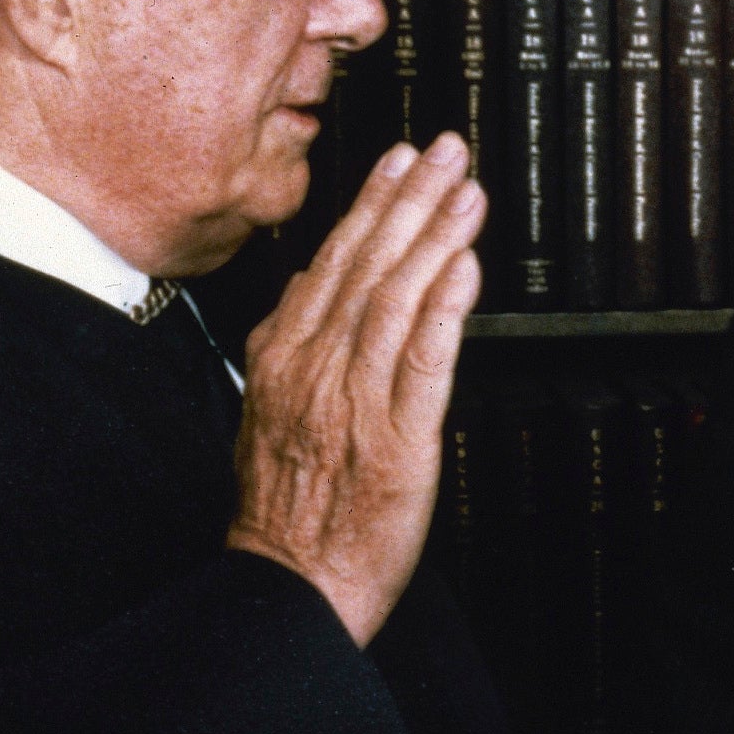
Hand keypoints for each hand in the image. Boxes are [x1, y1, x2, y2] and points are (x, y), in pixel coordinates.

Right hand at [227, 135, 484, 644]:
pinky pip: (422, 364)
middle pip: (367, 266)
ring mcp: (355, 401)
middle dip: (409, 199)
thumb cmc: (285, 510)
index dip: (370, 205)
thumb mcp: (268, 411)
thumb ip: (292, 348)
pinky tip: (465, 268)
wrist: (287, 584)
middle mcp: (315, 369)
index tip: (396, 160)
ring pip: (396, 300)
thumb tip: (313, 287)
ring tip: (465, 191)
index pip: (332, 262)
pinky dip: (445, 309)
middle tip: (444, 148)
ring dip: (434, 238)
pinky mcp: (396, 440)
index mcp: (284, 357)